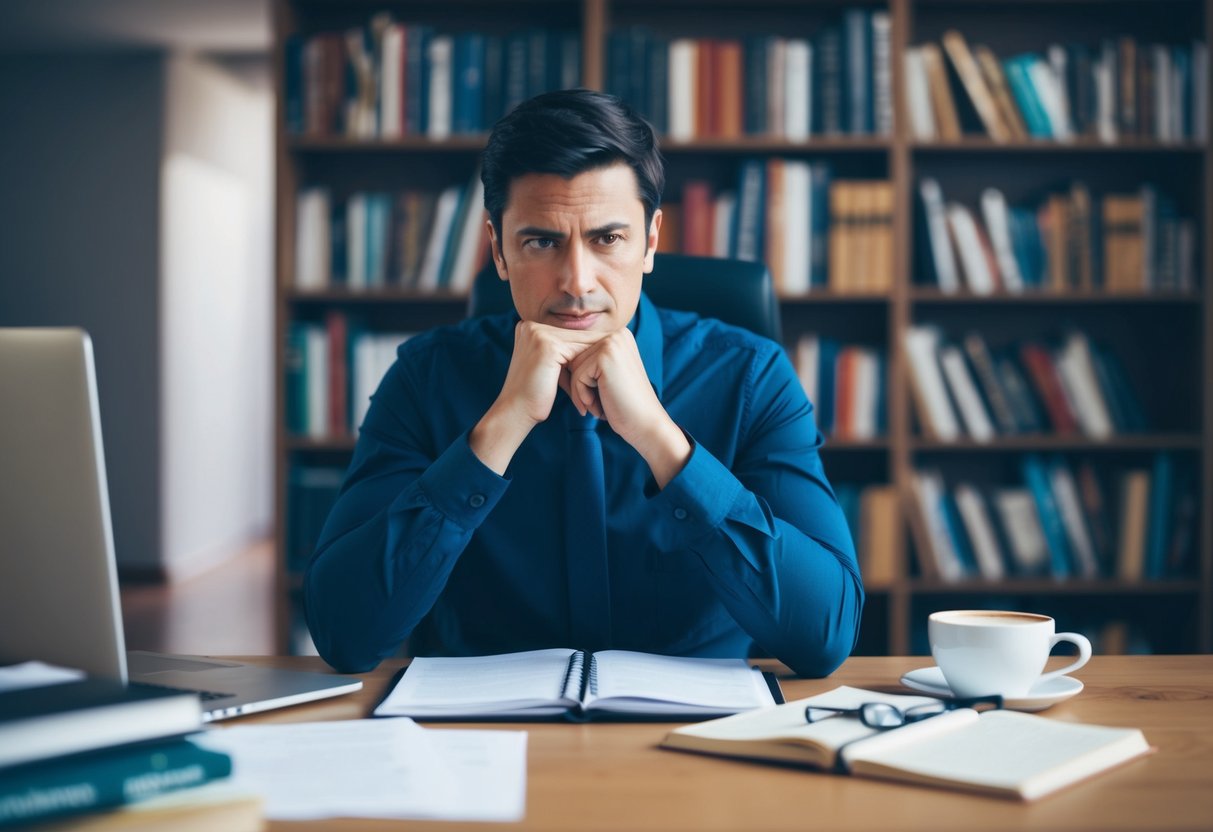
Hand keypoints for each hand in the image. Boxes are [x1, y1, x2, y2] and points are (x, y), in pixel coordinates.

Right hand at [469, 321, 602, 473]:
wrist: (516, 411)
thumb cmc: (535, 394)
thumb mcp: (550, 367)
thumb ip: (565, 354)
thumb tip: (595, 347)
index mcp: (530, 327)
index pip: (569, 334)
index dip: (589, 348)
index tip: (608, 359)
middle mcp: (531, 325)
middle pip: (576, 336)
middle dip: (595, 352)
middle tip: (617, 363)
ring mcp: (538, 333)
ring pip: (580, 343)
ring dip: (596, 357)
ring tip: (612, 369)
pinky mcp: (547, 345)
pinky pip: (579, 352)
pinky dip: (591, 364)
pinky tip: (603, 375)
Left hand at [564, 328, 691, 487]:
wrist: (646, 425)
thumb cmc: (623, 406)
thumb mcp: (605, 378)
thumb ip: (589, 362)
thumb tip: (558, 356)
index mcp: (618, 337)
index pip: (580, 354)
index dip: (581, 380)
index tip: (596, 398)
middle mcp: (617, 334)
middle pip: (575, 359)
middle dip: (580, 386)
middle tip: (600, 403)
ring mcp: (612, 343)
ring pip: (574, 368)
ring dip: (582, 392)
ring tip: (601, 405)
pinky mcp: (606, 357)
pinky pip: (577, 376)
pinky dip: (583, 396)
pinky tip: (601, 406)